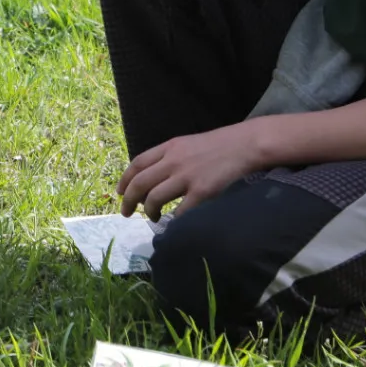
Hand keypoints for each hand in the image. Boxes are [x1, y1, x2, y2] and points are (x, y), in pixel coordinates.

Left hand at [117, 123, 262, 218]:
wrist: (246, 144)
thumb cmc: (218, 145)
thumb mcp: (187, 144)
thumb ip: (169, 158)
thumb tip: (152, 179)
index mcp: (169, 148)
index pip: (137, 164)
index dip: (124, 180)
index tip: (119, 192)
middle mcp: (173, 161)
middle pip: (140, 183)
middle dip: (128, 200)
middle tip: (125, 212)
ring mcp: (187, 176)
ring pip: (154, 198)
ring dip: (148, 211)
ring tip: (152, 217)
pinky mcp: (202, 191)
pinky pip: (180, 211)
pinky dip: (173, 220)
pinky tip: (174, 222)